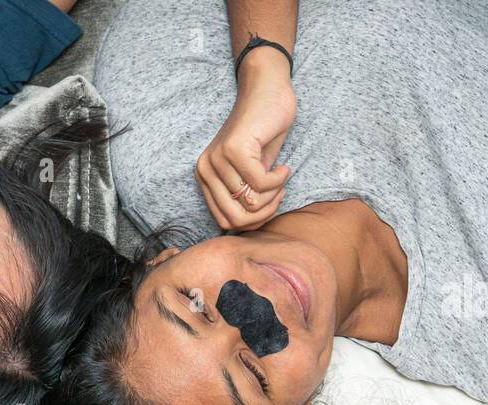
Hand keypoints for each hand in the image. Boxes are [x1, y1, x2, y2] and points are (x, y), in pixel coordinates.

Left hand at [196, 48, 295, 230]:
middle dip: (265, 213)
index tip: (270, 202)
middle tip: (280, 193)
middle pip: (235, 220)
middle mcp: (205, 170)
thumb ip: (244, 199)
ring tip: (281, 178)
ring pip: (250, 204)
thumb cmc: (263, 133)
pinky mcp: (234, 150)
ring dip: (274, 196)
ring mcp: (217, 160)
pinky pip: (261, 184)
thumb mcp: (251, 173)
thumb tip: (243, 230)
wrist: (267, 91)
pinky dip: (278, 180)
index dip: (253, 221)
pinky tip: (283, 167)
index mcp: (204, 179)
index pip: (224, 223)